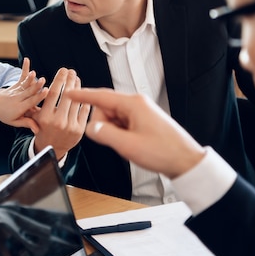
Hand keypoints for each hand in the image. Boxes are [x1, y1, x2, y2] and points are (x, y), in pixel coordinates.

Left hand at [0, 57, 47, 132]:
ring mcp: (16, 91)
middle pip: (28, 92)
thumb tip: (38, 130)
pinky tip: (27, 60)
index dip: (38, 97)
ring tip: (35, 74)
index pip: (30, 102)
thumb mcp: (16, 122)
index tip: (46, 91)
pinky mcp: (15, 85)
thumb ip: (27, 123)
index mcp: (19, 108)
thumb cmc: (7, 115)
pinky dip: (25, 69)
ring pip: (24, 84)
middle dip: (36, 87)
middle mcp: (17, 99)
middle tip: (43, 81)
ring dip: (30, 79)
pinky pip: (21, 77)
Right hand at [32, 68, 90, 158]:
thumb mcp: (35, 117)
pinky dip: (85, 100)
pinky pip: (84, 111)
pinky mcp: (80, 130)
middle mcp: (57, 122)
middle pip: (66, 95)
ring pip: (76, 101)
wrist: (52, 149)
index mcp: (45, 117)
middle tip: (71, 71)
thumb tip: (42, 84)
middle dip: (70, 80)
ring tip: (76, 78)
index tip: (62, 70)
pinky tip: (83, 91)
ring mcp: (70, 126)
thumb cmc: (43, 129)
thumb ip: (38, 102)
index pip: (53, 93)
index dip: (59, 79)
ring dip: (78, 87)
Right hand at [66, 88, 204, 178]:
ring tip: (127, 144)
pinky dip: (119, 133)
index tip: (69, 94)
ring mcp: (140, 112)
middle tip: (115, 141)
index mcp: (133, 104)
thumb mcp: (128, 145)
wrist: (185, 161)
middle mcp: (136, 104)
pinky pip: (122, 123)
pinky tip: (129, 143)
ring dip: (113, 131)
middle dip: (103, 125)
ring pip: (113, 117)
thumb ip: (104, 135)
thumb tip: (91, 128)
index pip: (101, 96)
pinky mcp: (143, 121)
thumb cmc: (163, 152)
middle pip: (106, 108)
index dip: (83, 96)